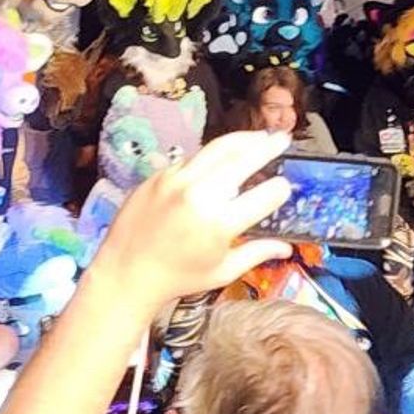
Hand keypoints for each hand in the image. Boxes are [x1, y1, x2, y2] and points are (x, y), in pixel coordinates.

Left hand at [91, 129, 292, 315]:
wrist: (126, 270)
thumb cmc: (178, 278)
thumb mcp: (222, 271)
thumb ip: (256, 253)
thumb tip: (287, 247)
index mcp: (220, 223)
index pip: (263, 196)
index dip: (278, 190)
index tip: (285, 184)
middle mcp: (199, 195)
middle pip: (241, 161)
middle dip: (266, 147)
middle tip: (282, 139)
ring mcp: (176, 181)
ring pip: (216, 149)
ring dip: (241, 140)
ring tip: (259, 135)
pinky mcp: (159, 175)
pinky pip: (192, 158)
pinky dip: (211, 154)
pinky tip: (223, 153)